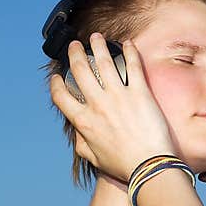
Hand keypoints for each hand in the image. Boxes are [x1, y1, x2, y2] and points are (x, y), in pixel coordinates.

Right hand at [49, 33, 176, 182]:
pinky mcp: (140, 93)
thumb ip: (81, 143)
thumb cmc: (124, 167)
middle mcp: (97, 105)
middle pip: (79, 71)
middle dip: (75, 54)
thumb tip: (77, 133)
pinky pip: (132, 65)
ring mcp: (118, 96)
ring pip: (103, 62)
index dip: (56, 84)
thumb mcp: (93, 159)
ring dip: (98, 46)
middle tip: (75, 46)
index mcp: (83, 122)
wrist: (149, 168)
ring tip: (96, 38)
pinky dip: (129, 51)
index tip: (57, 77)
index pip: (61, 96)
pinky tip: (127, 44)